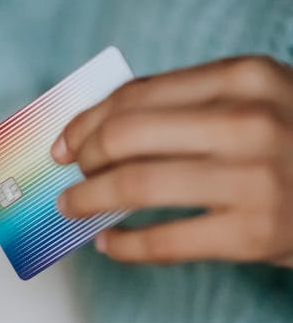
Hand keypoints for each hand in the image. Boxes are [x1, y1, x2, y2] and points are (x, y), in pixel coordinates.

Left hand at [51, 56, 292, 266]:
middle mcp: (250, 121)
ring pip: (137, 185)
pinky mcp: (255, 235)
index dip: (86, 121)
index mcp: (246, 77)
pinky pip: (165, 241)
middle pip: (128, 136)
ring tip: (74, 209)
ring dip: (90, 200)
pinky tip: (110, 243)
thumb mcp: (259, 101)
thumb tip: (97, 122)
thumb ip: (191, 103)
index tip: (62, 143)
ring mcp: (256, 179)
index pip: (137, 95)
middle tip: (68, 177)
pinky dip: (125, 245)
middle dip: (83, 159)